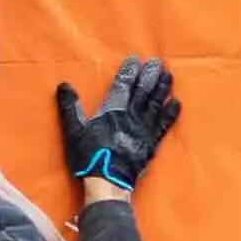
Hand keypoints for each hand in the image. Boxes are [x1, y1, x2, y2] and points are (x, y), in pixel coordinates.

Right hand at [59, 57, 181, 190]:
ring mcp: (144, 129)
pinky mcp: (151, 142)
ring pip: (155, 104)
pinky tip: (176, 103)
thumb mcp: (73, 131)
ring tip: (168, 75)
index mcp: (112, 111)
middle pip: (143, 91)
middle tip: (156, 62)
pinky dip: (171, 113)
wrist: (108, 181)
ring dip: (162, 88)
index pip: (122, 86)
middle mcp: (131, 116)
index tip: (136, 59)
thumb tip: (64, 85)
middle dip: (149, 75)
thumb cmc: (89, 156)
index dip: (129, 71)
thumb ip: (69, 107)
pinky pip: (164, 124)